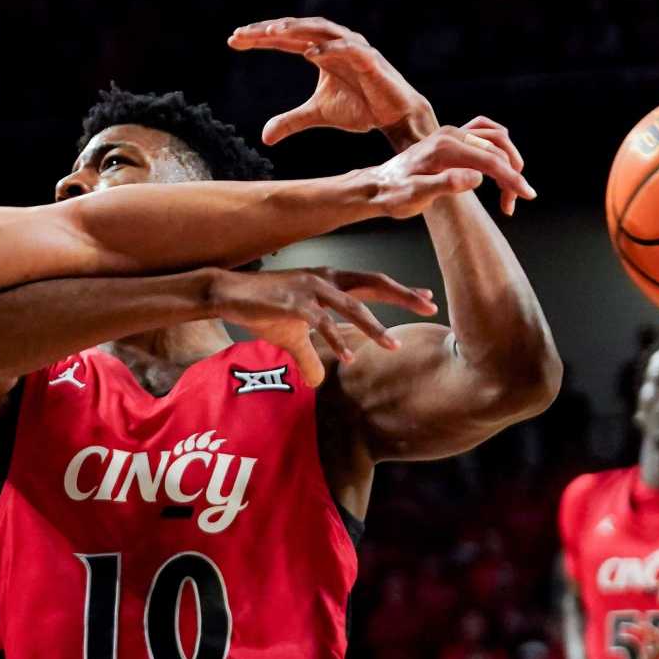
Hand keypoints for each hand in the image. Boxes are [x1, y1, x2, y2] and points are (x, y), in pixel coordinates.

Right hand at [203, 267, 436, 385]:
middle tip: (430, 305)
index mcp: (330, 279)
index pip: (372, 281)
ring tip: (393, 346)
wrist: (229, 294)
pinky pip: (321, 323)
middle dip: (403, 295)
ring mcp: (310, 288)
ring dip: (374, 328)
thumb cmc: (262, 308)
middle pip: (373, 284)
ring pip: (351, 306)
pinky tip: (349, 358)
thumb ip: (310, 356)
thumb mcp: (292, 335)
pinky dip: (336, 341)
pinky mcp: (293, 302)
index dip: (399, 290)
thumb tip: (319, 381)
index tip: (425, 296)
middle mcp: (326, 278)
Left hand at [228, 16, 436, 143]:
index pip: (285, 39)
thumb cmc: (360, 108)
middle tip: (241, 33)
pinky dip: (329, 49)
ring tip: (273, 32)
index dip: (260, 38)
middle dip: (269, 30)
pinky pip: (348, 49)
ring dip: (297, 30)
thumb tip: (264, 137)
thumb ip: (291, 121)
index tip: (233, 40)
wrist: (394, 116)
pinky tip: (309, 53)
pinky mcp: (370, 60)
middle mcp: (334, 44)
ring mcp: (353, 49)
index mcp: (321, 52)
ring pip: (321, 30)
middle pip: (297, 29)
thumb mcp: (317, 114)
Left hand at [364, 119, 535, 218]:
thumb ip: (445, 184)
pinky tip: (499, 167)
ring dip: (509, 163)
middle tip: (511, 204)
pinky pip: (486, 133)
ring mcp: (452, 133)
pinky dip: (499, 149)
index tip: (526, 195)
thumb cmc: (393, 194)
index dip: (511, 178)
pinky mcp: (453, 138)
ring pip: (496, 140)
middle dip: (511, 176)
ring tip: (507, 193)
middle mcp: (451, 134)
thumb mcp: (415, 195)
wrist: (377, 186)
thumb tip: (477, 178)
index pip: (489, 160)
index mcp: (444, 148)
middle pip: (497, 149)